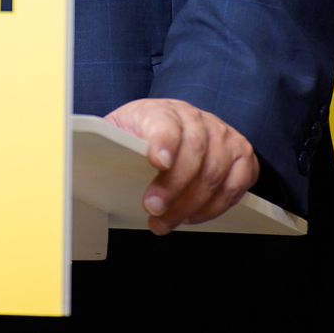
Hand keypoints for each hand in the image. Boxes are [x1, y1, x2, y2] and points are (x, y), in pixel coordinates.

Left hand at [105, 98, 259, 234]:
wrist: (170, 127)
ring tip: (166, 221)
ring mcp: (222, 135)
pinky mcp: (241, 155)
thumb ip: (111, 141)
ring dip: (191, 204)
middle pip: (194, 151)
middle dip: (174, 186)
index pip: (166, 122)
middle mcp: (196, 119)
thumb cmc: (143, 135)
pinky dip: (217, 205)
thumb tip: (91, 153)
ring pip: (215, 171)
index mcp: (162, 111)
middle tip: (154, 210)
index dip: (164, 141)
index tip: (157, 161)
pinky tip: (194, 215)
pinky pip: (237, 184)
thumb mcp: (121, 132)